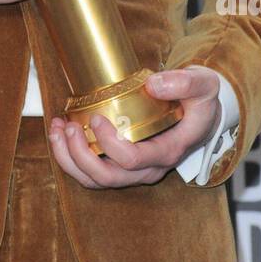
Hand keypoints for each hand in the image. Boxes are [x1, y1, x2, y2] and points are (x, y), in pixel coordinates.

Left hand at [47, 65, 222, 187]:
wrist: (201, 112)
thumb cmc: (200, 99)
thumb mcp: (203, 85)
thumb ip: (184, 82)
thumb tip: (153, 84)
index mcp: (168, 151)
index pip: (133, 160)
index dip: (109, 143)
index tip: (96, 118)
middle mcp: (150, 168)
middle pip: (108, 177)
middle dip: (80, 155)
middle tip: (69, 126)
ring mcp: (135, 171)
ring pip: (95, 180)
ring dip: (69, 159)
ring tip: (57, 130)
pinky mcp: (122, 165)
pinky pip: (92, 172)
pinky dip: (71, 158)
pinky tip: (61, 133)